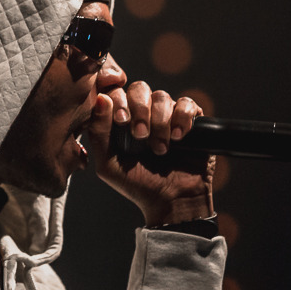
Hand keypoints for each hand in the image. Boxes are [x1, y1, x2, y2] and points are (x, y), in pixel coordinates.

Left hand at [86, 82, 214, 225]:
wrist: (171, 201)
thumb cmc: (137, 184)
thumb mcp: (108, 164)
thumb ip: (99, 133)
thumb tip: (101, 98)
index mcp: (121, 118)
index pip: (115, 91)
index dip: (118, 99)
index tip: (121, 120)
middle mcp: (144, 112)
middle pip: (139, 88)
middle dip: (139, 109)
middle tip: (140, 135)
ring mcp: (167, 115)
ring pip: (162, 97)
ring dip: (160, 122)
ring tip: (160, 148)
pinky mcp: (191, 120)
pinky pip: (187, 104)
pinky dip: (182, 117)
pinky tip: (178, 137)